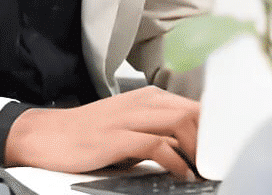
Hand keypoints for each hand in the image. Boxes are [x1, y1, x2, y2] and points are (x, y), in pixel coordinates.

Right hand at [3, 86, 200, 179]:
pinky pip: (157, 145)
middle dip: (212, 138)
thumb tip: (190, 149)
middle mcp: (141, 101)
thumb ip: (158, 132)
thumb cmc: (87, 134)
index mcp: (147, 97)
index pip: (194, 106)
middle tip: (218, 162)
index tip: (225, 147)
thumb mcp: (128, 127)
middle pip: (193, 112)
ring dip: (198, 148)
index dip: (214, 127)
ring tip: (203, 168)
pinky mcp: (116, 137)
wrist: (46, 136)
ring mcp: (128, 117)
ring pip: (180, 122)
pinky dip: (176, 162)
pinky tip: (181, 174)